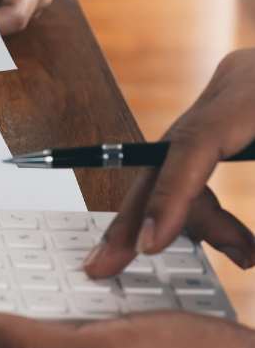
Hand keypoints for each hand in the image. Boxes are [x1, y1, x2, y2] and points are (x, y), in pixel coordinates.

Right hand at [84, 49, 254, 277]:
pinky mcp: (236, 108)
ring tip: (246, 258)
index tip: (151, 247)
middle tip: (106, 265)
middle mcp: (235, 83)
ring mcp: (231, 93)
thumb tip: (252, 262)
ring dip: (200, 221)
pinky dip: (208, 205)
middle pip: (171, 155)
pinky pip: (198, 163)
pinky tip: (239, 244)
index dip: (170, 198)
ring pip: (181, 165)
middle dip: (145, 216)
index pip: (194, 143)